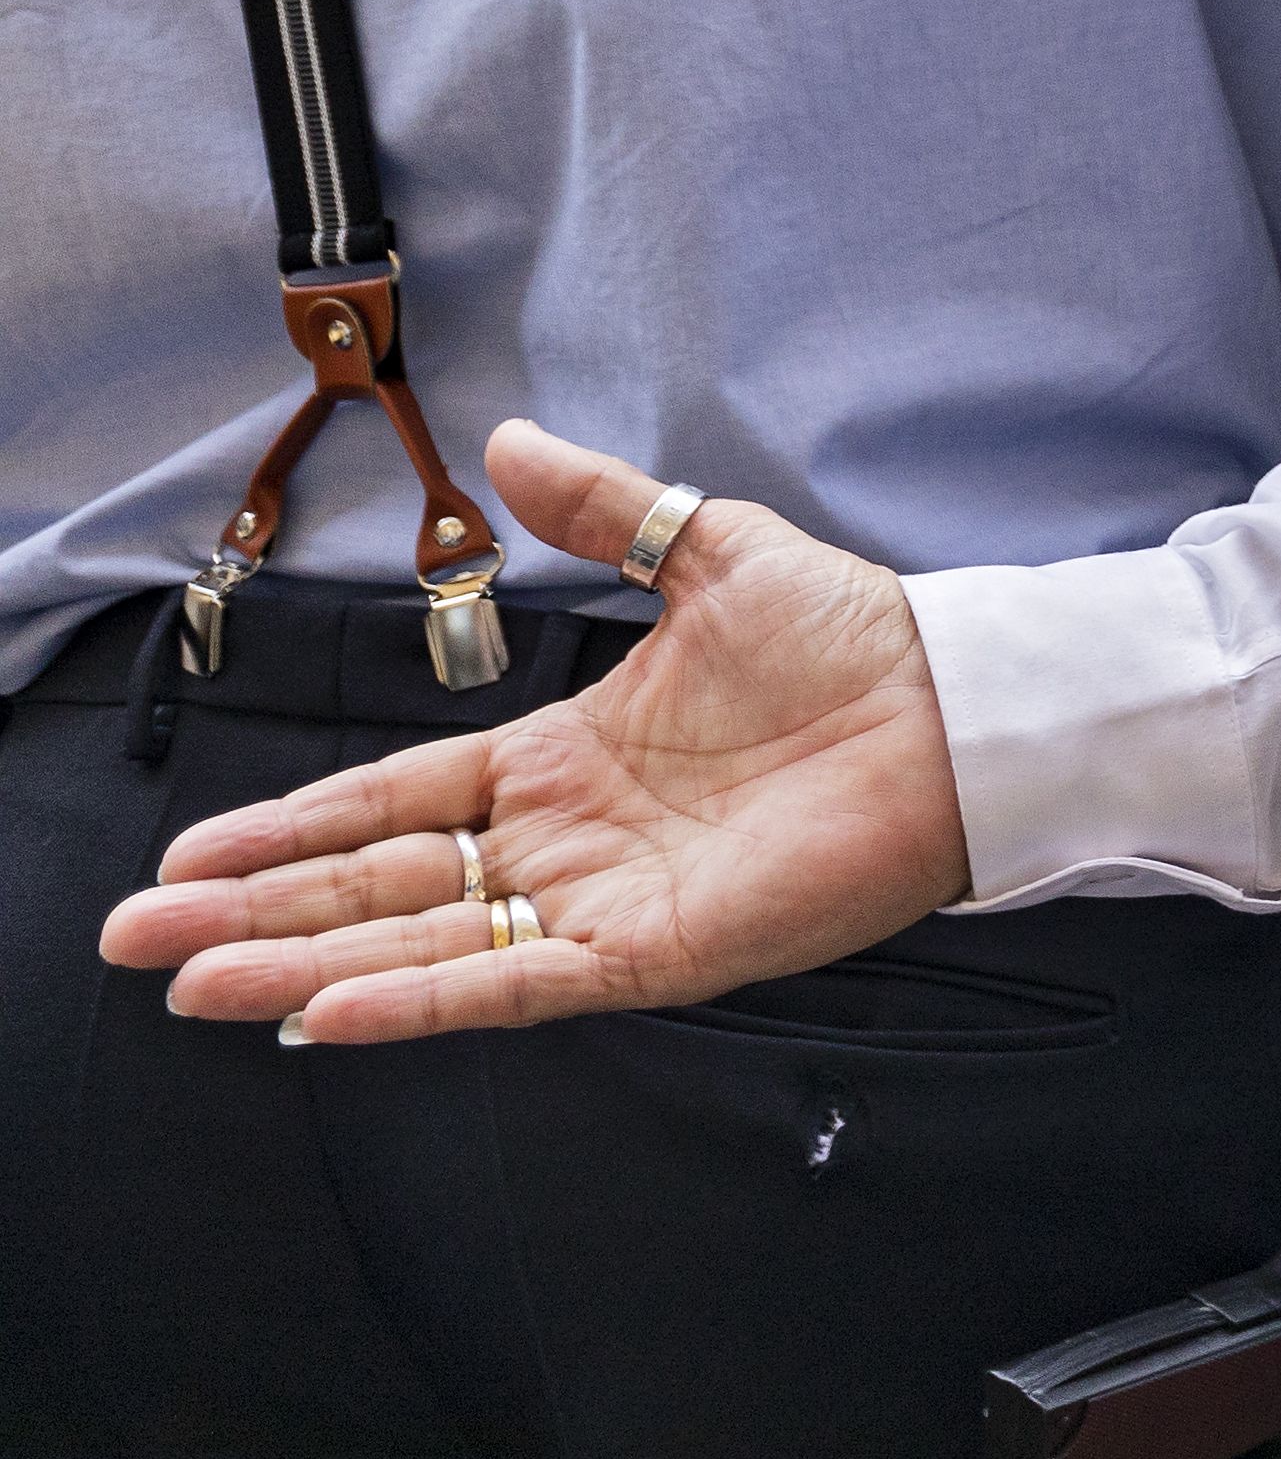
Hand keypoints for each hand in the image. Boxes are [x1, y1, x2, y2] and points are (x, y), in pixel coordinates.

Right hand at [96, 427, 967, 1040]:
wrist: (963, 702)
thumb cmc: (858, 641)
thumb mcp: (710, 551)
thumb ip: (605, 507)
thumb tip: (509, 444)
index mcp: (566, 759)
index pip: (393, 802)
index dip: (292, 828)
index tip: (194, 857)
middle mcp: (567, 841)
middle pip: (377, 885)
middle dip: (255, 913)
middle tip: (139, 937)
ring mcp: (604, 902)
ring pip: (420, 945)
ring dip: (302, 967)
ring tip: (192, 986)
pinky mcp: (658, 952)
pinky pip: (518, 983)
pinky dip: (423, 1002)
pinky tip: (330, 1014)